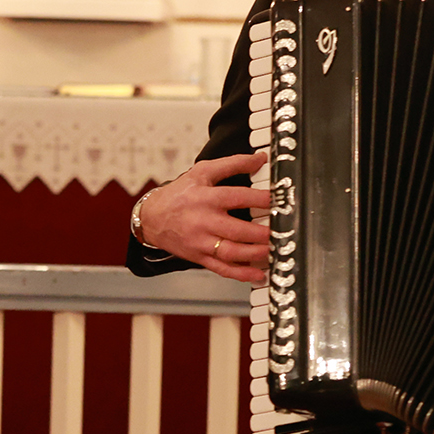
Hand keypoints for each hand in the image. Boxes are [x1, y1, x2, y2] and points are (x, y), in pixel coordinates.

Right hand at [136, 152, 269, 282]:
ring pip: (231, 252)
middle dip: (262, 233)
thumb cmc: (179, 195)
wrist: (152, 218)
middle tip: (281, 231)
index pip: (237, 197)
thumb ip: (231, 164)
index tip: (279, 200)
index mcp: (206, 198)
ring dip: (255, 254)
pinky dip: (240, 274)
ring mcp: (201, 242)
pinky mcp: (200, 257)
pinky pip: (222, 268)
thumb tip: (259, 159)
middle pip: (237, 230)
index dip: (261, 199)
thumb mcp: (201, 172)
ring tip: (273, 250)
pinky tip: (257, 274)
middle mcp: (204, 221)